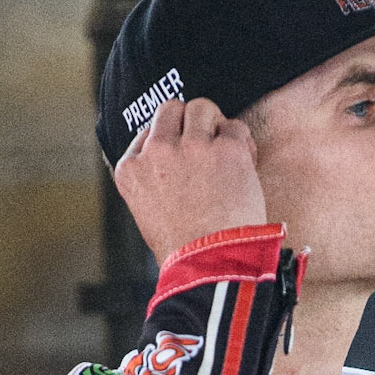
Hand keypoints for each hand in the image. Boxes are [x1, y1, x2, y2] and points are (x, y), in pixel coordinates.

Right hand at [114, 97, 267, 263]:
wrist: (210, 266)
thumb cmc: (183, 251)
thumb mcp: (147, 212)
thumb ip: (153, 179)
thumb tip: (171, 157)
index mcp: (131, 170)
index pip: (147, 132)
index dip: (169, 142)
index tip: (181, 158)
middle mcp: (157, 153)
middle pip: (170, 109)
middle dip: (188, 122)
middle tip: (203, 147)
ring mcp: (192, 148)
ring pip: (201, 108)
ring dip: (214, 125)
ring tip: (222, 154)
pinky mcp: (226, 150)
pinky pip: (235, 128)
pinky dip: (241, 143)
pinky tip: (242, 165)